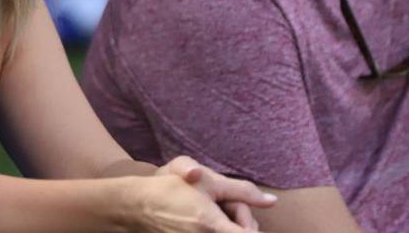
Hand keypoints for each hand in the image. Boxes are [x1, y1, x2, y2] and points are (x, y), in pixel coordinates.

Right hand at [128, 174, 264, 232]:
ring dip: (230, 226)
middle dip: (243, 221)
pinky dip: (218, 228)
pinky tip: (207, 219)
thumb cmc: (171, 189)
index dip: (251, 225)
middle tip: (227, 204)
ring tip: (215, 210)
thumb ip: (243, 191)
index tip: (246, 216)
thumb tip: (272, 201)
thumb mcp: (207, 182)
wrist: (138, 204)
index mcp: (213, 226)